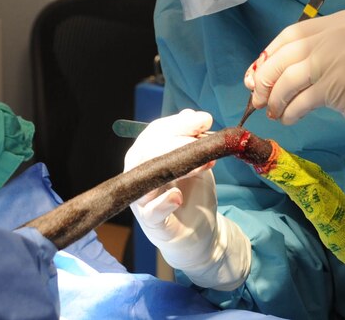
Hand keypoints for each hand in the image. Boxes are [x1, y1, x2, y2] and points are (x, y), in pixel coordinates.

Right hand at [124, 109, 249, 289]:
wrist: (199, 231)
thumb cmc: (193, 192)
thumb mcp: (197, 161)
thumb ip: (191, 139)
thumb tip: (189, 114)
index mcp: (147, 156)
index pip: (155, 133)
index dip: (178, 124)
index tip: (205, 119)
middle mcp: (139, 175)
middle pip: (146, 151)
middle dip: (176, 140)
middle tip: (203, 138)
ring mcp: (142, 200)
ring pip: (147, 178)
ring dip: (175, 168)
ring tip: (200, 165)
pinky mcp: (152, 224)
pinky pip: (152, 212)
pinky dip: (162, 203)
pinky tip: (176, 196)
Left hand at [244, 10, 344, 170]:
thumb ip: (312, 56)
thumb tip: (262, 73)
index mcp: (341, 22)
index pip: (291, 34)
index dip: (269, 56)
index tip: (256, 75)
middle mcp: (341, 34)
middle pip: (287, 54)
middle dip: (266, 78)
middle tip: (258, 98)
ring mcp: (342, 58)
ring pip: (291, 78)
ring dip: (276, 98)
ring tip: (274, 111)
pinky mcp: (342, 86)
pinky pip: (303, 99)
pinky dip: (291, 111)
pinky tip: (290, 118)